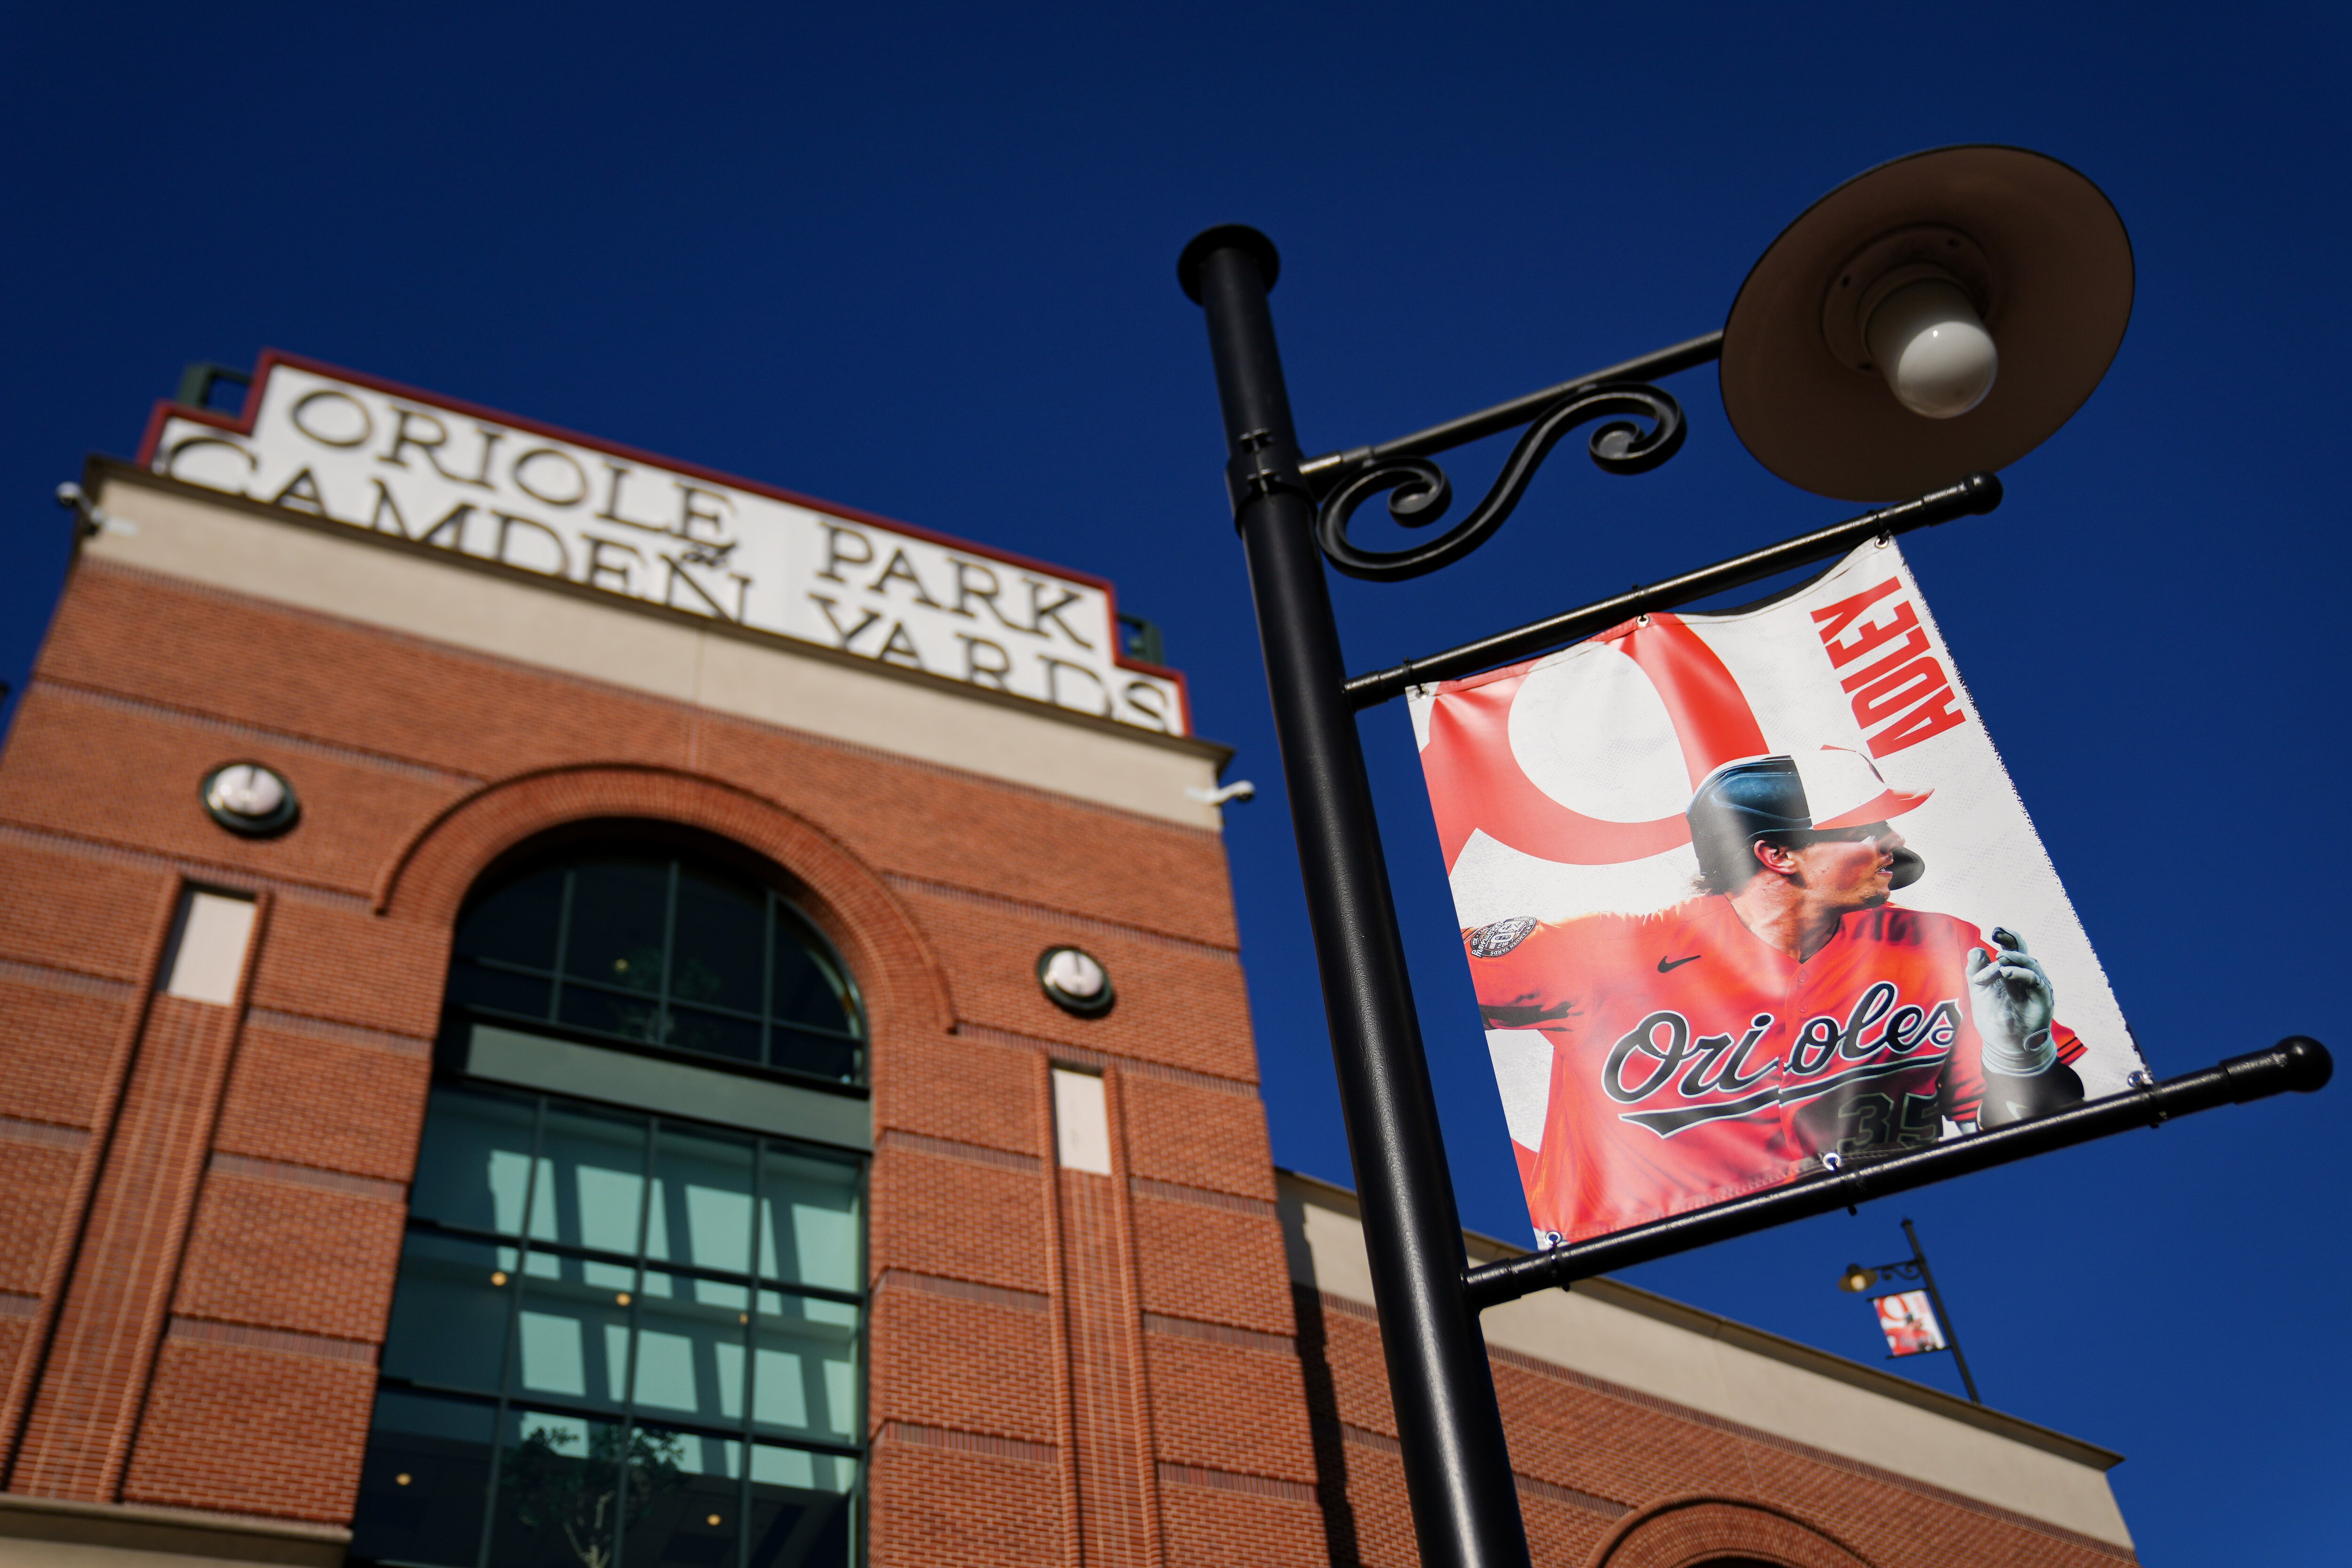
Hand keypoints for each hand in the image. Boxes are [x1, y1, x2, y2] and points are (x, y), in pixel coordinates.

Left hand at [1967, 926, 2055, 1076]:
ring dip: (2014, 959)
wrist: (2005, 1045)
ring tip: (1999, 958)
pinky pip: (2035, 982)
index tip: (1995, 930)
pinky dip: (2022, 974)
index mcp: (2011, 972)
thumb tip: (1975, 950)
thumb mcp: (1980, 992)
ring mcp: (2036, 987)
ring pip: (2030, 965)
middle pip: (2023, 952)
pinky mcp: (2042, 999)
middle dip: (2012, 940)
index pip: (2012, 949)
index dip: (2007, 938)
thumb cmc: (1995, 1017)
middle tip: (1997, 932)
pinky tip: (2006, 973)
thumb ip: (1975, 971)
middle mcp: (2026, 977)